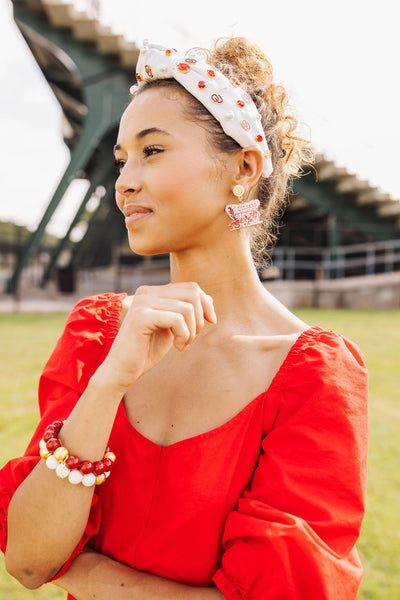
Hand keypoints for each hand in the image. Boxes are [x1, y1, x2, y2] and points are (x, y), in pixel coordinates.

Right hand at [93, 283, 216, 391]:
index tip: (210, 323)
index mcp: (153, 292)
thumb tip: (209, 298)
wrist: (122, 371)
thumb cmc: (146, 352)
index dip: (206, 305)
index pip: (191, 287)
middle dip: (200, 318)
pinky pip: (177, 319)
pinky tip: (178, 347)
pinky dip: (184, 335)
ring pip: (187, 307)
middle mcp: (146, 292)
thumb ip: (185, 312)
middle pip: (192, 293)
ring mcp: (143, 302)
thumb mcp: (172, 329)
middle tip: (192, 338)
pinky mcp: (141, 316)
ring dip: (192, 331)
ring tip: (183, 344)